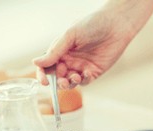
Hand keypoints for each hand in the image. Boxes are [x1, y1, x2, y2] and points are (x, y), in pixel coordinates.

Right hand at [33, 0, 152, 88]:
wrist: (116, 25)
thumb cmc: (92, 25)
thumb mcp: (70, 36)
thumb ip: (54, 51)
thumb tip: (35, 62)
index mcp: (60, 50)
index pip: (47, 65)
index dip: (43, 75)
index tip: (44, 82)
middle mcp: (69, 60)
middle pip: (57, 77)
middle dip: (58, 81)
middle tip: (63, 80)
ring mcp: (81, 67)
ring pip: (70, 82)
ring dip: (69, 83)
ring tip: (75, 77)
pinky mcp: (93, 72)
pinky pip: (84, 82)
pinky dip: (83, 80)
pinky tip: (87, 73)